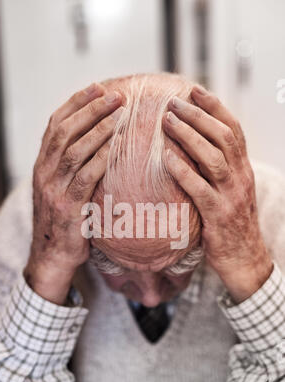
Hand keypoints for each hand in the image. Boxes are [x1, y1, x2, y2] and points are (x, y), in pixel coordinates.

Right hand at [24, 83, 122, 304]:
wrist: (51, 256)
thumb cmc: (64, 221)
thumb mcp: (61, 189)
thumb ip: (73, 168)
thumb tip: (100, 143)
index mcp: (42, 165)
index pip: (55, 124)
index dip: (76, 103)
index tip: (97, 87)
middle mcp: (44, 173)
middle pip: (65, 131)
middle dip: (91, 109)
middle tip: (116, 95)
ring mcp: (54, 190)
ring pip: (74, 150)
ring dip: (99, 128)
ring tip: (120, 113)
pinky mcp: (68, 208)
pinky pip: (85, 177)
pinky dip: (101, 158)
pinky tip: (116, 145)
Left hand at [163, 86, 272, 302]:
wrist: (245, 260)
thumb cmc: (231, 224)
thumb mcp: (229, 193)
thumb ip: (216, 171)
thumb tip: (189, 148)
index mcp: (243, 169)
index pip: (233, 130)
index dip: (215, 107)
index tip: (194, 91)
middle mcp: (241, 177)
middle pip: (223, 136)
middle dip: (198, 115)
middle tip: (173, 102)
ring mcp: (231, 196)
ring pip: (213, 157)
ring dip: (189, 136)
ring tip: (167, 121)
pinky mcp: (218, 215)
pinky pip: (200, 188)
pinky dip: (183, 170)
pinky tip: (167, 157)